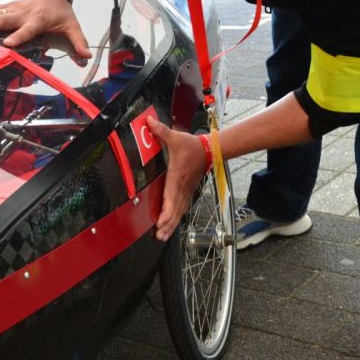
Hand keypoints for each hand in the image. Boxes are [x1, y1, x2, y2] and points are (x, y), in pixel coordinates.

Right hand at [0, 0, 91, 58]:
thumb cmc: (62, 12)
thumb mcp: (73, 26)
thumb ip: (78, 42)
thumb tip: (86, 56)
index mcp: (39, 20)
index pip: (29, 29)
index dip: (20, 36)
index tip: (9, 43)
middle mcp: (24, 13)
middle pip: (6, 19)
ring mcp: (15, 8)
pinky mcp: (9, 6)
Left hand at [146, 116, 206, 241]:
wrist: (210, 150)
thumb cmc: (192, 145)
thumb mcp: (176, 137)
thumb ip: (161, 131)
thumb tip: (148, 122)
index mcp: (177, 177)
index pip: (171, 197)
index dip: (167, 211)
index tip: (161, 222)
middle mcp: (182, 187)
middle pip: (175, 210)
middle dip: (167, 224)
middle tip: (159, 236)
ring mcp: (186, 191)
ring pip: (179, 211)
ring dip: (171, 224)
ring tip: (162, 236)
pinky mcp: (188, 192)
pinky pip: (182, 208)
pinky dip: (176, 218)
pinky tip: (170, 227)